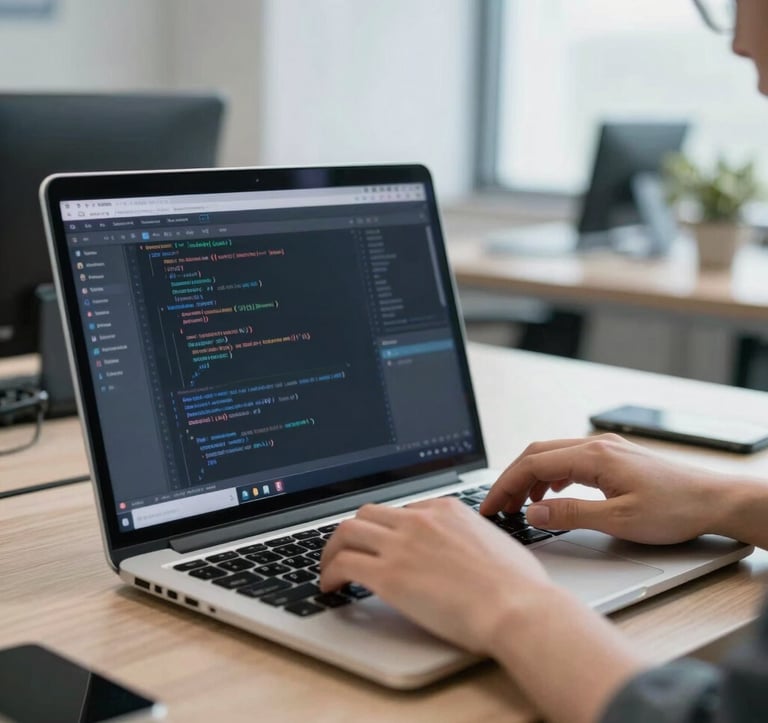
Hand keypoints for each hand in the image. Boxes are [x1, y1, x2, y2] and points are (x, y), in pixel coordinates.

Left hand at [320, 494, 646, 722]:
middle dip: (353, 532)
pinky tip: (330, 587)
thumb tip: (471, 549)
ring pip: (348, 531)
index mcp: (446, 510)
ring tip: (328, 567)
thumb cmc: (518, 586)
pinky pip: (344, 564)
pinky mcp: (388, 574)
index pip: (401, 511)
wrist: (516, 607)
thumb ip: (472, 538)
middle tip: (345, 550)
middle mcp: (420, 520)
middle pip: (367, 513)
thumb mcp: (496, 543)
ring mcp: (402, 544)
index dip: (386, 529)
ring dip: (332, 549)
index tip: (380, 544)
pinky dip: (329, 573)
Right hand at [480, 433, 730, 544]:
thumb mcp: (619, 520)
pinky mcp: (612, 459)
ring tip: (518, 505)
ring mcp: (604, 450)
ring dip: (529, 478)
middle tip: (496, 506)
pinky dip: (550, 477)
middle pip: (537, 454)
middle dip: (510, 479)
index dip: (504, 485)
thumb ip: (571, 514)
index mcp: (593, 456)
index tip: (490, 506)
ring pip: (551, 456)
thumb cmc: (674, 510)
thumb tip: (532, 512)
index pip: (532, 464)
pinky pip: (568, 461)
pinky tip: (550, 496)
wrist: (714, 500)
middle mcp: (595, 446)